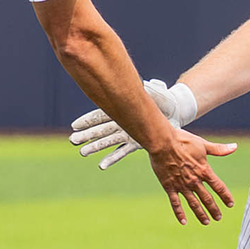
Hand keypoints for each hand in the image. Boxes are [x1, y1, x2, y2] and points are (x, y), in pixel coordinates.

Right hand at [69, 79, 198, 168]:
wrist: (176, 113)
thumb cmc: (164, 99)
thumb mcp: (156, 92)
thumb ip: (149, 88)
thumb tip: (147, 83)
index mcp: (122, 108)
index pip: (101, 115)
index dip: (88, 121)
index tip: (75, 125)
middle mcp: (122, 122)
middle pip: (100, 129)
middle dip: (87, 135)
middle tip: (73, 140)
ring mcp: (128, 133)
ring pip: (108, 141)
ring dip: (95, 147)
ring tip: (83, 152)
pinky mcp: (136, 143)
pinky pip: (122, 152)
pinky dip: (112, 158)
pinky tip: (102, 165)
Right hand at [147, 128, 236, 224]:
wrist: (162, 143)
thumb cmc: (183, 141)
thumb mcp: (203, 145)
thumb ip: (219, 149)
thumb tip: (235, 147)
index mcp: (204, 171)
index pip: (219, 187)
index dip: (225, 196)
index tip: (230, 204)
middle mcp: (194, 181)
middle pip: (207, 199)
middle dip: (214, 209)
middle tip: (218, 217)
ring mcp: (182, 185)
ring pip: (193, 204)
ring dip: (201, 214)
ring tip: (206, 222)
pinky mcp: (169, 187)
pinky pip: (175, 203)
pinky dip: (180, 213)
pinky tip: (184, 222)